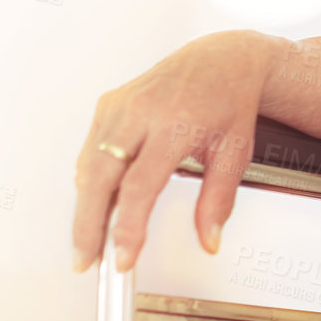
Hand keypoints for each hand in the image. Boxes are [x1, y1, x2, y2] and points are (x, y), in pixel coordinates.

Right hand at [72, 30, 280, 273]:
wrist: (223, 58)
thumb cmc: (230, 101)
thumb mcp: (236, 152)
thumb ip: (219, 200)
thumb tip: (209, 240)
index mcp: (175, 124)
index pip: (139, 186)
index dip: (126, 227)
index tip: (123, 258)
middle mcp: (141, 111)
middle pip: (99, 178)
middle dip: (88, 226)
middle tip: (87, 261)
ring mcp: (120, 105)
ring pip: (87, 166)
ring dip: (84, 207)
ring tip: (90, 242)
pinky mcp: (108, 103)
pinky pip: (90, 150)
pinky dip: (89, 181)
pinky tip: (95, 204)